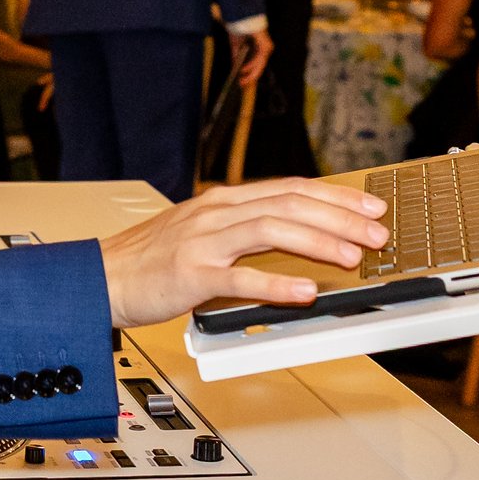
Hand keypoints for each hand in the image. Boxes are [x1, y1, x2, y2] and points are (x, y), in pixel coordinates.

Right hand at [98, 179, 385, 327]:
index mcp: (222, 201)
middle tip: (377, 232)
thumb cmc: (152, 261)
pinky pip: (241, 277)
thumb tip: (298, 242)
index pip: (290, 188)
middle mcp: (216, 213)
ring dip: (318, 241)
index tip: (370, 207)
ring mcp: (203, 241)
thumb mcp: (202, 234)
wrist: (102, 278)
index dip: (335, 196)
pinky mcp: (192, 273)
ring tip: (351, 256)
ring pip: (271, 230)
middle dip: (340, 217)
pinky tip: (303, 291)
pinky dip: (276, 283)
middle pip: (289, 203)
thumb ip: (244, 234)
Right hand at [232, 28, 272, 87]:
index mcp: (259, 47)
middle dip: (250, 76)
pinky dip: (251, 66)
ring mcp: (266, 48)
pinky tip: (243, 70)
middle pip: (259, 66)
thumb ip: (236, 56)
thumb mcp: (236, 45)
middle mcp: (264, 48)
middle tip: (241, 84)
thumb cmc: (240, 28)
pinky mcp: (265, 47)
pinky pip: (259, 60)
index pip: (256, 64)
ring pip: (259, 65)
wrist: (241, 17)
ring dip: (250, 73)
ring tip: (242, 80)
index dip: (249, 73)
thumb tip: (235, 67)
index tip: (241, 81)